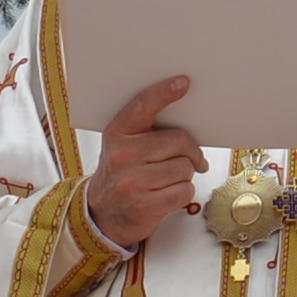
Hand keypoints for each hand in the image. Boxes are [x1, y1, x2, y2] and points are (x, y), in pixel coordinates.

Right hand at [83, 77, 202, 255]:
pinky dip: (183, 192)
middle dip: (191, 151)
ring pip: (185, 167)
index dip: (164, 93)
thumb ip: (148, 131)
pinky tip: (168, 194)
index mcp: (117, 134)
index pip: (142, 106)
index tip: (183, 83)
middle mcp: (122, 155)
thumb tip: (190, 122)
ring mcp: (132, 181)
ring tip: (169, 179)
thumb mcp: (123, 146)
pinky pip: (185, 190)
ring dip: (185, 174)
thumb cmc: (123, 174)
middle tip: (193, 158)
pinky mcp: (146, 205)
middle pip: (179, 141)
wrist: (103, 214)